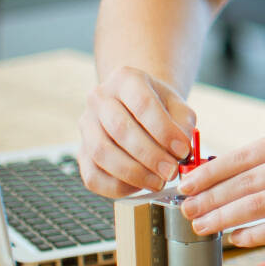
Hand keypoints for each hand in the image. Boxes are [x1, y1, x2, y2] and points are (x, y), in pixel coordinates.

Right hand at [78, 66, 195, 196]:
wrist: (137, 107)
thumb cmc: (161, 108)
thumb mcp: (178, 107)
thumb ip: (183, 125)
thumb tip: (181, 151)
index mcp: (126, 79)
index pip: (143, 104)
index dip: (164, 131)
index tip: (183, 150)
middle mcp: (99, 98)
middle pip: (120, 129)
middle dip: (149, 156)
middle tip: (171, 172)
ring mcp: (86, 125)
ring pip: (102, 153)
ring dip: (133, 173)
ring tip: (158, 182)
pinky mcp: (81, 152)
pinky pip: (92, 176)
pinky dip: (117, 186)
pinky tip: (139, 186)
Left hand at [177, 125, 264, 247]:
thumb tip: (225, 180)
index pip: (242, 156)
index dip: (208, 172)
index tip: (185, 185)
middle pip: (243, 182)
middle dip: (208, 199)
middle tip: (185, 210)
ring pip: (256, 205)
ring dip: (223, 218)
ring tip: (202, 226)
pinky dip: (254, 235)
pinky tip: (237, 239)